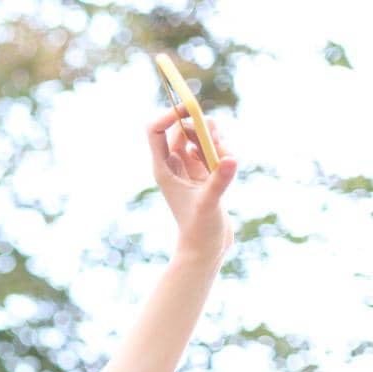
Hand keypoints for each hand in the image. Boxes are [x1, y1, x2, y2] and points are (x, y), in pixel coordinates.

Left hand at [148, 105, 237, 264]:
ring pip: (195, 137)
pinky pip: (208, 148)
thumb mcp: (210, 204)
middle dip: (198, 126)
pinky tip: (228, 160)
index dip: (169, 115)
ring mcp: (187, 168)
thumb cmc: (201, 229)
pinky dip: (219, 147)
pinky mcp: (203, 173)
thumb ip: (219, 181)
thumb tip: (231, 159)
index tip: (189, 108)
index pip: (155, 131)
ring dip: (212, 137)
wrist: (206, 247)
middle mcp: (172, 166)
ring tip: (224, 155)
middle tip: (216, 138)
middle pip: (179, 129)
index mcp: (163, 169)